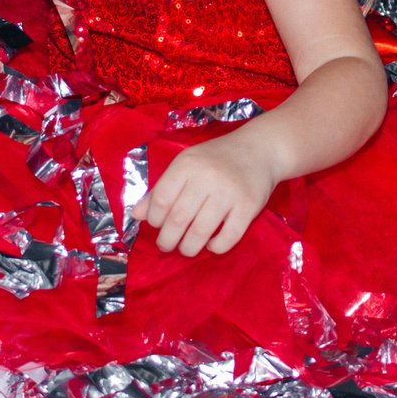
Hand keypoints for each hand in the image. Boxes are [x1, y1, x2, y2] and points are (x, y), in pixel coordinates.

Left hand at [140, 131, 275, 256]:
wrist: (259, 148)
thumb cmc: (216, 159)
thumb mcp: (186, 166)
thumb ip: (161, 189)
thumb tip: (136, 215)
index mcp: (186, 165)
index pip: (160, 200)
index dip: (154, 219)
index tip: (158, 225)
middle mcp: (207, 177)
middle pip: (178, 219)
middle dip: (167, 240)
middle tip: (167, 245)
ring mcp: (229, 192)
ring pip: (201, 232)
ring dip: (189, 248)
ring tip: (186, 249)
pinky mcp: (249, 205)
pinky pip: (228, 237)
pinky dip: (216, 247)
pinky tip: (211, 245)